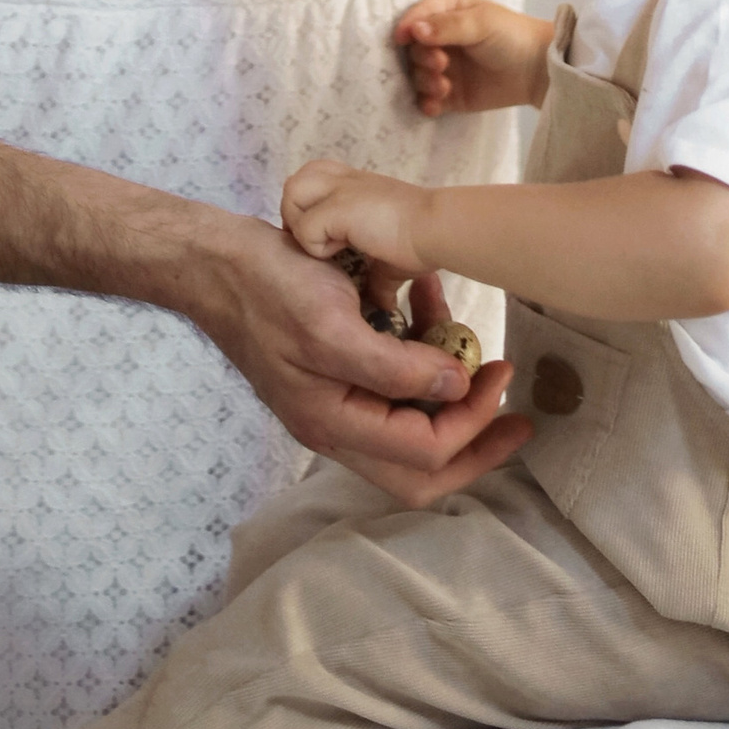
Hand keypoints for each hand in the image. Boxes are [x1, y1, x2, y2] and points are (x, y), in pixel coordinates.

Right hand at [179, 213, 530, 511]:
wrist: (214, 261)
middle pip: (420, 467)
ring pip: (409, 429)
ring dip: (449, 396)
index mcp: (334, 424)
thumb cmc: (268, 287)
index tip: (499, 373)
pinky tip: (428, 308)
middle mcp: (336, 426)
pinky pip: (389, 387)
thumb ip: (395, 367)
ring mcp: (334, 402)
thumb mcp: (332, 322)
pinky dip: (419, 358)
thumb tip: (456, 389)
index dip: (473, 422)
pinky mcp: (333, 373)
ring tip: (472, 343)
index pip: (424, 453)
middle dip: (475, 443)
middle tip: (514, 412)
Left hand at [282, 156, 430, 270]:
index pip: (311, 182)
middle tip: (319, 243)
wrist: (435, 231)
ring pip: (291, 194)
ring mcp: (339, 189)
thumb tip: (384, 305)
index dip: (309, 211)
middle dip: (297, 215)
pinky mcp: (337, 208)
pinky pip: (305, 229)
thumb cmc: (421, 241)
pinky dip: (315, 246)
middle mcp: (343, 181)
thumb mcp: (391, 258)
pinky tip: (340, 253)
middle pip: (294, 184)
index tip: (326, 240)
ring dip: (301, 225)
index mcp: (355, 186)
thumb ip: (378, 276)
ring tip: (325, 246)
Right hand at [393, 0, 551, 117]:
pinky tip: (436, 105)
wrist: (538, 70)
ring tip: (444, 86)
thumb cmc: (512, 35)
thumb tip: (414, 30)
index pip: (417, 17)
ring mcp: (445, 68)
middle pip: (414, 49)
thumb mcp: (481, 23)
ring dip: (425, 81)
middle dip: (422, 58)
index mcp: (447, 13)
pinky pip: (428, 100)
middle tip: (441, 64)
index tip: (401, 38)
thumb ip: (447, 26)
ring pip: (418, 75)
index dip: (407, 26)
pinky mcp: (451, 95)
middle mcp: (442, 40)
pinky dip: (427, 103)